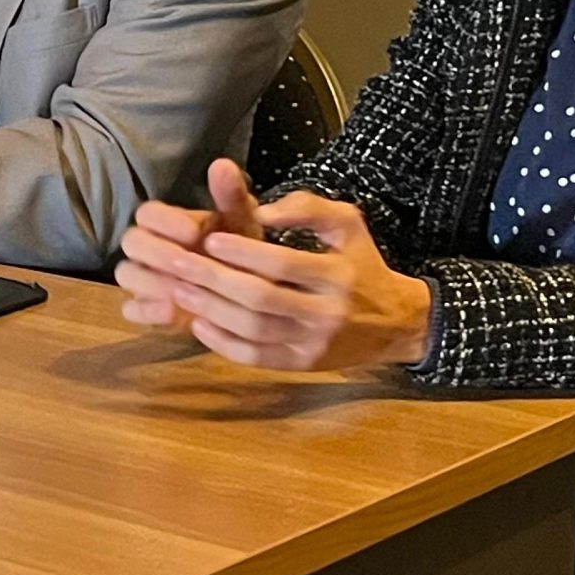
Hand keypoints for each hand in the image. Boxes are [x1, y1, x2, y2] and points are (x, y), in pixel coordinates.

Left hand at [115, 158, 433, 371]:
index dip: (242, 252)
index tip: (209, 239)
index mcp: (338, 275)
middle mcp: (327, 313)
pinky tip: (200, 324)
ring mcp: (314, 344)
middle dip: (213, 280)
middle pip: (260, 299)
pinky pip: (256, 358)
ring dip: (210, 310)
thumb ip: (307, 208)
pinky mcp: (303, 366)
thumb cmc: (361, 265)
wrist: (395, 323)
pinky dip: (223, 344)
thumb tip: (261, 212)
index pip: (282, 264)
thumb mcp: (348, 224)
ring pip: (253, 330)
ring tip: (180, 289)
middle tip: (179, 264)